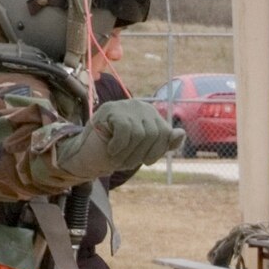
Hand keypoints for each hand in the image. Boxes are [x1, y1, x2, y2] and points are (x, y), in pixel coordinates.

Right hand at [58, 100, 182, 177]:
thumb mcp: (145, 150)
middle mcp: (141, 106)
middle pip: (154, 133)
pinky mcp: (111, 110)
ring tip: (117, 156)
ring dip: (128, 153)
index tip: (145, 161)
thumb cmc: (118, 152)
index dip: (157, 151)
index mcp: (151, 114)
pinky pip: (125, 131)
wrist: (87, 154)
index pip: (165, 133)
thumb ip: (164, 143)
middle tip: (127, 162)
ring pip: (140, 134)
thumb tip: (181, 133)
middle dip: (141, 154)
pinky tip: (111, 150)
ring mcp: (125, 106)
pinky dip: (119, 146)